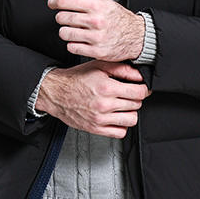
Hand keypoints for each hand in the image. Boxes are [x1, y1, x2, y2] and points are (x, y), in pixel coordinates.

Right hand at [35, 60, 150, 137]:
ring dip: (130, 112)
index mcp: (106, 87)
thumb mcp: (99, 66)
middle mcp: (104, 104)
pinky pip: (120, 132)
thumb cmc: (76, 78)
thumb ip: (122, 69)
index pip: (139, 92)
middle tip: (128, 94)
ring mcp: (100, 119)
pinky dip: (121, 125)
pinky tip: (116, 116)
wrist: (56, 93)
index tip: (141, 88)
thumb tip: (139, 76)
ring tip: (123, 106)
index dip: (143, 89)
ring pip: (131, 120)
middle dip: (136, 98)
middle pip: (137, 105)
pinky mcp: (95, 129)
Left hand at [48, 0, 144, 60]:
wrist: (136, 35)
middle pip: (62, 18)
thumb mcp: (99, 0)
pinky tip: (81, 40)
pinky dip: (73, 44)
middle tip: (69, 18)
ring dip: (66, 32)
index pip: (64, 1)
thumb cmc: (116, 17)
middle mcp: (96, 21)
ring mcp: (96, 37)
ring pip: (64, 34)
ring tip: (75, 30)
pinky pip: (72, 47)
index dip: (54, 2)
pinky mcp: (96, 51)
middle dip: (62, 18)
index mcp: (96, 5)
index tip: (53, 3)